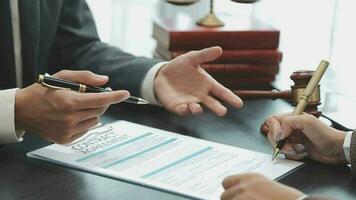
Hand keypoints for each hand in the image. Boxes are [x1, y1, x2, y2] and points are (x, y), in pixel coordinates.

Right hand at [15, 70, 129, 143]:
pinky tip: (72, 117)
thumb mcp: (62, 77)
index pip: (100, 100)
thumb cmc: (43, 91)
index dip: (115, 96)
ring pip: (95, 121)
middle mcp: (70, 119)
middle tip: (94, 96)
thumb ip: (85, 77)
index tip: (125, 94)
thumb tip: (105, 81)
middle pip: (100, 111)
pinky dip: (84, 122)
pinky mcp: (65, 139)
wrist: (23, 110)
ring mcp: (67, 131)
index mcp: (70, 102)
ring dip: (93, 113)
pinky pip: (86, 130)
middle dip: (102, 102)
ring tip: (78, 107)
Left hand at [154, 46, 242, 115]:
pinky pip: (182, 110)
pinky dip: (183, 110)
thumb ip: (204, 55)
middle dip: (217, 108)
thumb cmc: (180, 67)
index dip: (230, 97)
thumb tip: (219, 49)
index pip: (222, 92)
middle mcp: (200, 95)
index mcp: (207, 84)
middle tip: (222, 112)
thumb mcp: (192, 58)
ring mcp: (189, 102)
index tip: (239, 104)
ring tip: (197, 108)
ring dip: (197, 110)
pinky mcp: (177, 106)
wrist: (162, 74)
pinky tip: (184, 107)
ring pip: (196, 109)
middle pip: (212, 103)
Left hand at [221, 173, 303, 199]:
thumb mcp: (268, 187)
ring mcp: (243, 198)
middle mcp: (244, 186)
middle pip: (224, 196)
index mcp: (251, 178)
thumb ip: (252, 188)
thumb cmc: (288, 199)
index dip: (231, 191)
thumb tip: (241, 195)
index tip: (236, 197)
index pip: (227, 182)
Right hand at [265, 113, 346, 163]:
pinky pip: (285, 153)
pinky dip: (293, 155)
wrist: (335, 149)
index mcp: (291, 118)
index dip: (274, 130)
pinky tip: (303, 152)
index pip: (272, 121)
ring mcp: (291, 139)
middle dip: (281, 143)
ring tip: (300, 148)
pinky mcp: (294, 149)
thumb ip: (289, 122)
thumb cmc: (326, 134)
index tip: (281, 137)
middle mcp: (289, 128)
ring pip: (278, 146)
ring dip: (288, 150)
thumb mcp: (308, 122)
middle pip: (272, 135)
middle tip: (291, 145)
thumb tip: (279, 133)